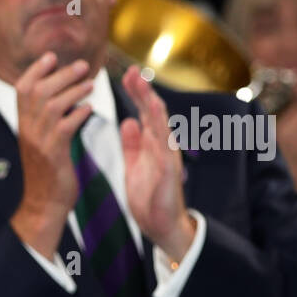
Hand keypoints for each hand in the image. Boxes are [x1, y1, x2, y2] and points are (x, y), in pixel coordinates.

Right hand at [10, 52, 93, 258]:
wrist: (44, 204)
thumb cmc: (48, 172)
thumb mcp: (42, 142)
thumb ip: (47, 120)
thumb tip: (62, 96)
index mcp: (24, 125)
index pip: (22, 89)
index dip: (35, 70)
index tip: (51, 57)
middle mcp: (28, 130)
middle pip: (37, 91)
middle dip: (60, 74)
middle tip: (81, 65)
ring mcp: (39, 142)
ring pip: (52, 105)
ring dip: (73, 90)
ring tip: (90, 84)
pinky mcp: (54, 154)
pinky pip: (65, 126)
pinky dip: (79, 114)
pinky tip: (89, 109)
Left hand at [120, 65, 194, 260]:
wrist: (159, 224)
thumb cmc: (149, 195)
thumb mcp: (134, 165)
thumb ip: (132, 143)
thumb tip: (127, 121)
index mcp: (153, 143)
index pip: (145, 112)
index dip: (137, 93)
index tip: (126, 74)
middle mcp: (163, 146)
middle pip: (154, 113)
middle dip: (144, 92)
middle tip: (132, 72)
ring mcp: (168, 157)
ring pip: (162, 126)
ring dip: (152, 106)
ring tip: (144, 87)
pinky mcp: (170, 172)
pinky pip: (166, 149)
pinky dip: (160, 133)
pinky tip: (154, 121)